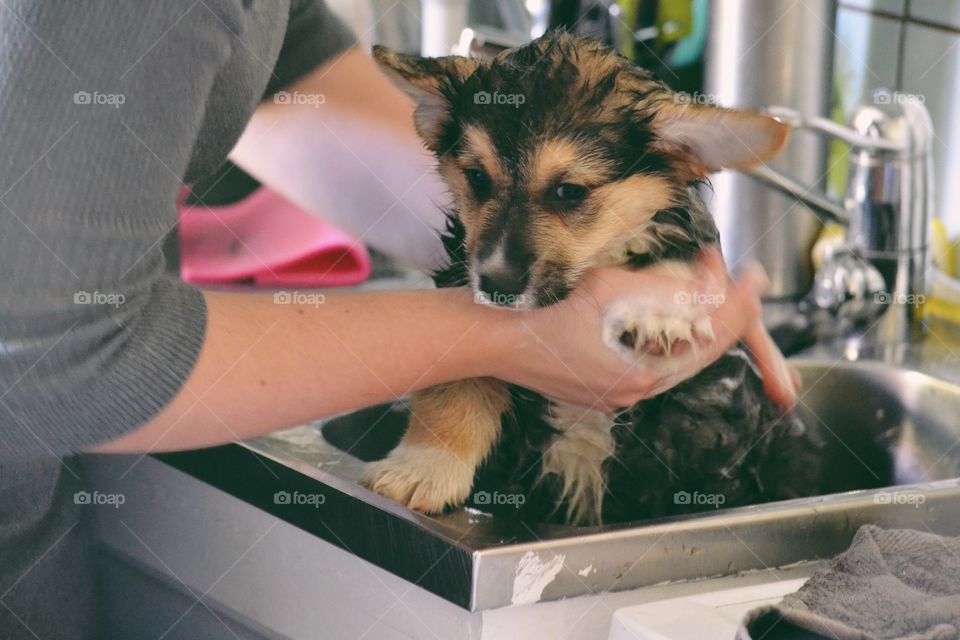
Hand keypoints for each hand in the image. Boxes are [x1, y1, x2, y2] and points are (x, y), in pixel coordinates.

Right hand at [491, 249, 797, 411]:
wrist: (500, 345)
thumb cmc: (547, 318)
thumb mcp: (609, 293)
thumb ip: (663, 292)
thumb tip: (709, 286)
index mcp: (641, 377)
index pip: (707, 341)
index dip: (737, 307)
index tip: (756, 280)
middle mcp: (634, 393)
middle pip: (697, 354)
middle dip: (723, 315)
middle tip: (743, 283)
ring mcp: (617, 393)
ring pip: (675, 360)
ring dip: (696, 326)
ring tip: (713, 294)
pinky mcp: (602, 386)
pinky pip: (650, 363)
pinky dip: (668, 338)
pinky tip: (672, 317)